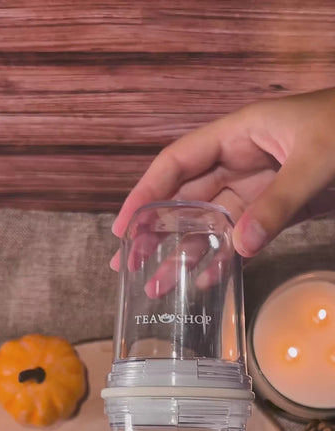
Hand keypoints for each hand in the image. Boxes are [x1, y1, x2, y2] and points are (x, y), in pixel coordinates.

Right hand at [111, 88, 334, 266]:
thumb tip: (240, 246)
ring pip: (210, 224)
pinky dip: (224, 259)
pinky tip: (205, 281)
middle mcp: (242, 162)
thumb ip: (278, 203)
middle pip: (186, 198)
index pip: (177, 163)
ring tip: (157, 285)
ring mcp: (259, 189)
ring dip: (184, 253)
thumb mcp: (316, 160)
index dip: (145, 194)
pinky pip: (242, 237)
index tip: (124, 228)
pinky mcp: (277, 211)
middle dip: (155, 231)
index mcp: (239, 134)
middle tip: (128, 265)